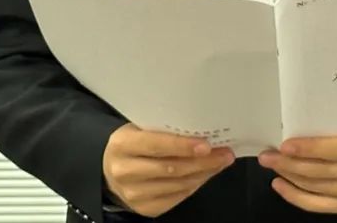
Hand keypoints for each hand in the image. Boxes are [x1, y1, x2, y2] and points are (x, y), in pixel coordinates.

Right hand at [102, 124, 234, 216]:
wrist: (112, 168)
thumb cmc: (133, 142)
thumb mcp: (140, 128)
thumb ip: (164, 129)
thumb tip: (201, 130)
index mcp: (123, 145)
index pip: (156, 145)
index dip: (183, 146)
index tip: (207, 145)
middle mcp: (125, 171)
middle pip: (171, 168)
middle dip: (203, 161)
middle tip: (225, 153)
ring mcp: (133, 193)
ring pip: (177, 184)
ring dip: (204, 173)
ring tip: (220, 162)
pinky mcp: (144, 208)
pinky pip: (177, 197)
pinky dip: (195, 184)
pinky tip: (205, 174)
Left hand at [258, 120, 336, 213]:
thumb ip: (336, 123)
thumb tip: (297, 120)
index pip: (335, 149)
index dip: (308, 148)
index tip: (285, 145)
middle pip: (322, 171)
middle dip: (291, 163)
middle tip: (268, 155)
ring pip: (317, 187)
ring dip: (290, 176)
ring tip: (271, 164)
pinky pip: (318, 205)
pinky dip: (295, 196)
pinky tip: (280, 184)